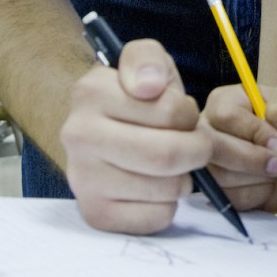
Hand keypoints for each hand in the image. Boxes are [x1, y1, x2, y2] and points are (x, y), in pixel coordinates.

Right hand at [61, 39, 211, 234]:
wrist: (95, 132)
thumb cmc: (131, 98)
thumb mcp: (143, 63)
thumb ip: (148, 59)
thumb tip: (149, 86)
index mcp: (91, 92)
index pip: (171, 111)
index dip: (189, 114)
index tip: (181, 113)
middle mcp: (79, 136)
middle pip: (167, 156)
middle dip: (197, 150)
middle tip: (196, 144)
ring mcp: (83, 179)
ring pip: (166, 189)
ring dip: (184, 177)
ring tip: (172, 162)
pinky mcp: (95, 214)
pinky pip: (157, 217)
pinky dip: (168, 204)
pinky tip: (155, 186)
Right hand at [204, 79, 276, 212]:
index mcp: (224, 100)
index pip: (227, 116)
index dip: (255, 132)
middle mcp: (208, 129)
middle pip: (213, 148)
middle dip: (254, 160)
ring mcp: (209, 161)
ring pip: (220, 176)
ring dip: (259, 177)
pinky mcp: (216, 190)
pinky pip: (229, 198)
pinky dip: (256, 194)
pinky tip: (266, 184)